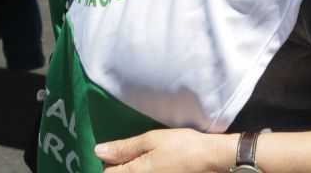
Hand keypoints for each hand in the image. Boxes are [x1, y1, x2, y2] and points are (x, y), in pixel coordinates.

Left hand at [95, 128, 233, 172]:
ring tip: (150, 158)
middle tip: (139, 153)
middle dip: (123, 166)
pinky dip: (147, 170)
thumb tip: (99, 151)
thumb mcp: (152, 140)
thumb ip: (124, 147)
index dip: (111, 160)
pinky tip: (160, 164)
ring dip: (136, 167)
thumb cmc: (183, 147)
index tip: (124, 149)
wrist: (212, 160)